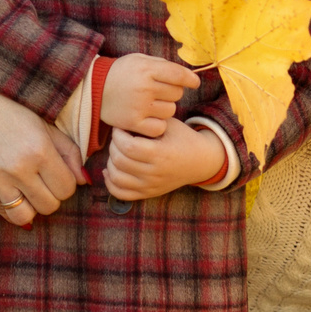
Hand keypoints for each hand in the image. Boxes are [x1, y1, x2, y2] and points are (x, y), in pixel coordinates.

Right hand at [0, 74, 85, 226]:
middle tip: (43, 183)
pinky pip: (2, 213)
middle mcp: (17, 167)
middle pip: (49, 206)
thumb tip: (84, 181)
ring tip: (28, 192)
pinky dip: (11, 207)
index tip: (57, 175)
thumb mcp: (46, 127)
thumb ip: (70, 154)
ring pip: (26, 217)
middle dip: (50, 197)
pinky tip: (12, 191)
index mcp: (39, 150)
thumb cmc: (13, 116)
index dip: (66, 184)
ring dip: (31, 207)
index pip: (67, 189)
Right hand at [102, 53, 200, 137]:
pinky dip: (158, 124)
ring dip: (165, 108)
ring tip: (151, 104)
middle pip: (177, 93)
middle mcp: (144, 87)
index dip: (190, 79)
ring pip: (170, 110)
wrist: (94, 89)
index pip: (178, 74)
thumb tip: (187, 74)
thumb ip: (161, 65)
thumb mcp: (139, 60)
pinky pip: (159, 127)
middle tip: (158, 92)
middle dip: (172, 92)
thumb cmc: (121, 73)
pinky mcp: (133, 122)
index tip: (194, 82)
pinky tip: (150, 118)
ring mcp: (139, 106)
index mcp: (146, 69)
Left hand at [104, 119, 228, 200]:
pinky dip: (110, 182)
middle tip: (118, 137)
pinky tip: (110, 169)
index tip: (120, 127)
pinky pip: (120, 193)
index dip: (117, 135)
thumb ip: (147, 121)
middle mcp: (154, 173)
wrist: (200, 161)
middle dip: (113, 145)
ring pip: (117, 177)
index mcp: (160, 154)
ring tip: (117, 151)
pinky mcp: (148, 193)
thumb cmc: (182, 138)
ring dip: (111, 162)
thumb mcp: (168, 124)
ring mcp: (150, 186)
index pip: (127, 147)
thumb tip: (122, 118)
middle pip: (120, 161)